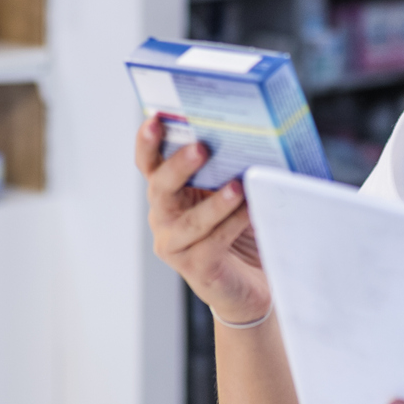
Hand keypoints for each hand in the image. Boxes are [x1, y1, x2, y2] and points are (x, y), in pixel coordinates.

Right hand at [135, 116, 270, 323]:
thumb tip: (251, 135)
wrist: (255, 284)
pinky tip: (250, 213)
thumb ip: (232, 167)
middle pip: (161, 187)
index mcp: (170, 193)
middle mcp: (164, 218)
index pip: (150, 163)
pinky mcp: (196, 269)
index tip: (156, 119)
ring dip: (214, 202)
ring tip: (237, 187)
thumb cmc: (243, 231)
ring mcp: (176, 245)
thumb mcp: (235, 192)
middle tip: (201, 147)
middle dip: (179, 166)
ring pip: (188, 221)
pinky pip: (212, 244)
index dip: (148, 142)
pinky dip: (232, 226)